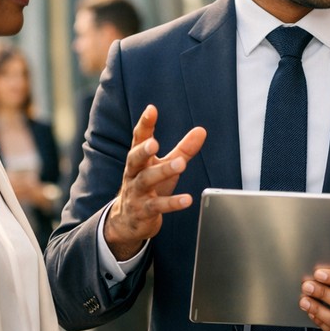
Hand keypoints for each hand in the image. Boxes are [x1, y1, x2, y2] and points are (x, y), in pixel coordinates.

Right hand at [104, 104, 205, 259]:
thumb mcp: (165, 166)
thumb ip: (183, 149)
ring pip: (146, 180)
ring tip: (181, 164)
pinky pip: (157, 206)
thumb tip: (201, 130)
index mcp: (139, 160)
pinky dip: (172, 203)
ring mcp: (136, 193)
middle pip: (135, 159)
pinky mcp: (143, 211)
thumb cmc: (149, 187)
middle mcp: (134, 174)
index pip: (139, 138)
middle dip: (143, 150)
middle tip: (154, 143)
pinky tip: (187, 199)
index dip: (145, 124)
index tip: (151, 109)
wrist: (128, 221)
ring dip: (163, 172)